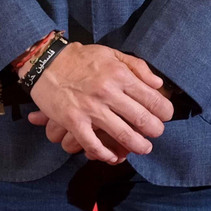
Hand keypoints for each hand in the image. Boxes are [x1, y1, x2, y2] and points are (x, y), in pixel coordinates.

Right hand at [25, 43, 173, 162]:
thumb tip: (158, 85)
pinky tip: (112, 156)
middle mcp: (108, 93)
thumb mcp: (111, 54)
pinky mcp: (73, 121)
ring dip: (138, 146)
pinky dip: (106, 155)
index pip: (154, 100)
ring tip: (143, 148)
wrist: (44, 62)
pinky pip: (93, 145)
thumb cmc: (80, 58)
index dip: (165, 112)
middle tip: (155, 133)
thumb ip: (138, 67)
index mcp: (120, 75)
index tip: (164, 116)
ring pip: (123, 136)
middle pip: (143, 120)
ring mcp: (90, 109)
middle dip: (155, 131)